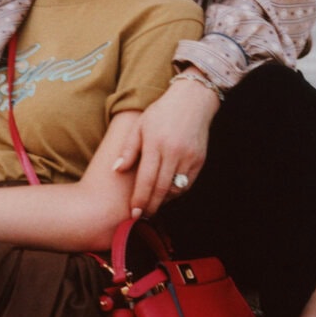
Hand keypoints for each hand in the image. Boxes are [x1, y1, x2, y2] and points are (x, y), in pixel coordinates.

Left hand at [118, 76, 219, 217]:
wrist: (192, 100)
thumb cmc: (161, 112)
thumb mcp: (139, 126)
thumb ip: (128, 149)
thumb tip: (116, 170)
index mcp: (155, 143)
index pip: (146, 179)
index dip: (139, 199)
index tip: (133, 213)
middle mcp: (173, 152)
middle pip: (161, 188)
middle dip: (150, 205)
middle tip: (142, 216)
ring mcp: (188, 157)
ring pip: (175, 189)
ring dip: (163, 201)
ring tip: (152, 205)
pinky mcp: (199, 160)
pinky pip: (187, 183)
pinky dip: (176, 192)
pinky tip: (166, 193)